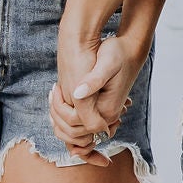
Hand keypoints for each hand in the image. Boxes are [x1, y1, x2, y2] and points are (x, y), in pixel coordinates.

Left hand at [50, 21, 143, 150]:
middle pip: (76, 133)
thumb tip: (77, 94)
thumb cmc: (118, 52)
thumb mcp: (107, 63)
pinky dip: (70, 115)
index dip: (60, 113)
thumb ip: (93, 81)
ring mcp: (106, 113)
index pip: (76, 126)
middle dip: (59, 117)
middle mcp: (108, 116)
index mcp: (108, 109)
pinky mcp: (103, 107)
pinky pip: (83, 121)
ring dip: (63, 118)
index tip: (54, 89)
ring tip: (55, 94)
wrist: (130, 50)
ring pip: (79, 130)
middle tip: (52, 92)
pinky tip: (63, 97)